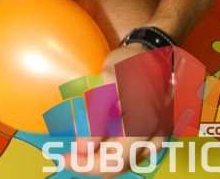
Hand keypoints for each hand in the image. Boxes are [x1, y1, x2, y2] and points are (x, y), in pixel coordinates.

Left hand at [63, 43, 171, 176]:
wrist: (152, 54)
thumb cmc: (128, 63)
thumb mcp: (106, 81)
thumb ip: (95, 116)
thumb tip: (82, 149)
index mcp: (142, 125)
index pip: (111, 161)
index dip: (84, 165)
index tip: (62, 158)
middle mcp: (154, 138)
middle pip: (116, 166)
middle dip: (90, 161)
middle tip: (68, 153)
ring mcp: (157, 138)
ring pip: (123, 162)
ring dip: (102, 154)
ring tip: (84, 137)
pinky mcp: (155, 136)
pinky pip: (131, 152)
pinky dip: (113, 148)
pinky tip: (100, 133)